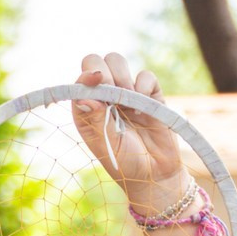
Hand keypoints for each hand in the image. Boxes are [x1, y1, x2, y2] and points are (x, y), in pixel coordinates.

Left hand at [73, 51, 186, 205]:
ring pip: (117, 61)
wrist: (156, 175)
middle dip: (104, 72)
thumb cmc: (125, 163)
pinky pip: (145, 75)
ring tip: (129, 100)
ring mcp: (126, 92)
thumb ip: (95, 120)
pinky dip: (144, 85)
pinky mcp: (150, 94)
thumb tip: (83, 96)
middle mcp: (104, 97)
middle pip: (96, 61)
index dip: (87, 76)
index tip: (97, 83)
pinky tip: (144, 108)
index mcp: (87, 109)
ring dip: (122, 75)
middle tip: (114, 93)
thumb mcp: (106, 145)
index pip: (80, 79)